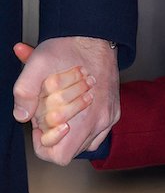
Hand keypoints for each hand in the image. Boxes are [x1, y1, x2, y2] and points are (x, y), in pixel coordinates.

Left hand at [13, 37, 119, 163]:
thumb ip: (24, 93)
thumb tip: (21, 117)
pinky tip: (74, 112)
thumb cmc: (67, 49)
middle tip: (48, 114)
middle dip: (55, 136)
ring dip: (69, 133)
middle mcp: (101, 120)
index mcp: (86, 116)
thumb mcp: (37, 65)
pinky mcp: (114, 112)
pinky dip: (83, 128)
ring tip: (61, 111)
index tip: (39, 125)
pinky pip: (97, 134)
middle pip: (71, 151)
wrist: (95, 36)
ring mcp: (110, 117)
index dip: (43, 144)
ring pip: (85, 144)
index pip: (60, 155)